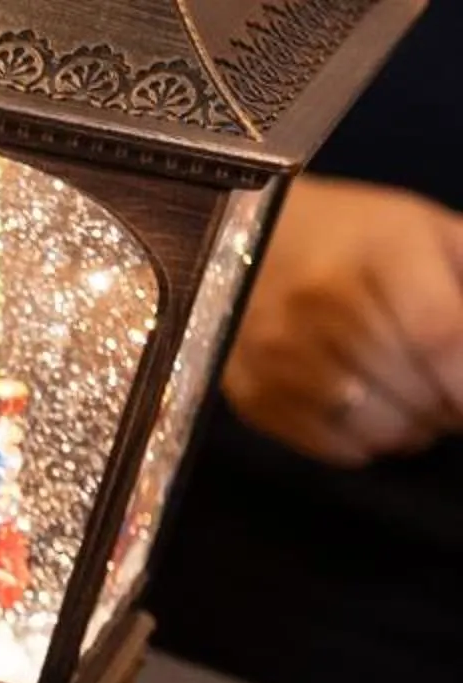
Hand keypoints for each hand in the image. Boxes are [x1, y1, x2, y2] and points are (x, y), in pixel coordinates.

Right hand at [222, 177, 462, 467]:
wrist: (244, 240)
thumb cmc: (354, 235)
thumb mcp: (428, 231)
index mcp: (378, 254)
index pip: (441, 336)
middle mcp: (321, 308)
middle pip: (412, 389)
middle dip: (450, 406)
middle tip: (452, 395)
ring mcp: (279, 357)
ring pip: (376, 427)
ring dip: (414, 428)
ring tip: (418, 406)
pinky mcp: (252, 394)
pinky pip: (332, 446)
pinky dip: (369, 442)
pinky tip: (376, 416)